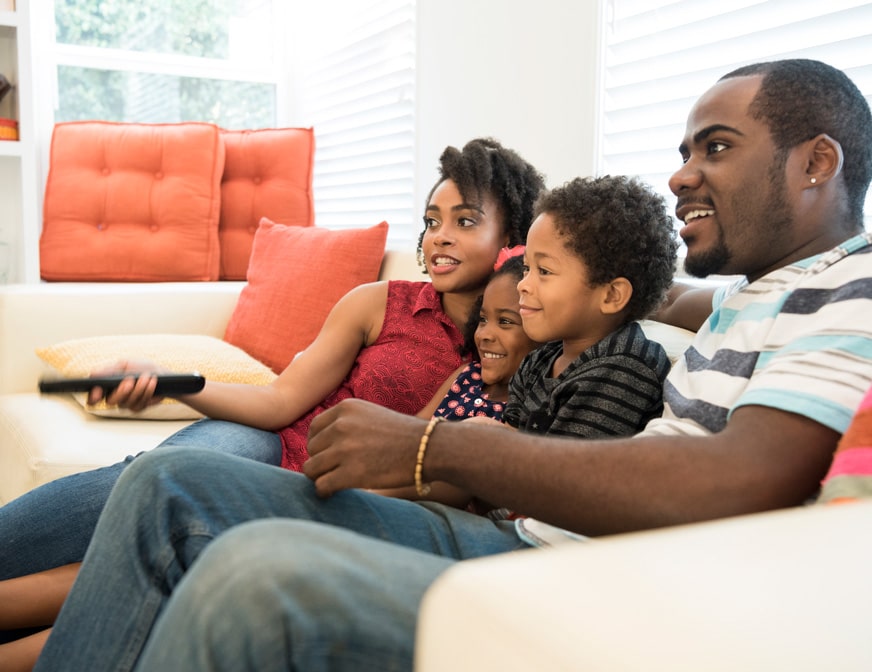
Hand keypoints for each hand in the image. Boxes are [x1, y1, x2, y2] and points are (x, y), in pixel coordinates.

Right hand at [87, 359, 169, 410]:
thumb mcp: (124, 365)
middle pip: (111, 401)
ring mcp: (126, 404)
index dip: (93, 397)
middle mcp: (114, 398)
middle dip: (122, 391)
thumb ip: (110, 370)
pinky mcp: (138, 407)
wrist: (159, 373)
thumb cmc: (140, 368)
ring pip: (128, 402)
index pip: (93, 397)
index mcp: (106, 387)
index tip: (97, 393)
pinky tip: (152, 382)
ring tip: (146, 376)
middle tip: (130, 380)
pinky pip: (141, 403)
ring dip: (139, 388)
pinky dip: (147, 391)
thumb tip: (93, 373)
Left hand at [305, 398, 426, 496]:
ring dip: (321, 477)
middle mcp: (341, 426)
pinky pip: (321, 486)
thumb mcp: (372, 415)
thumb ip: (348, 423)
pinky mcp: (350, 473)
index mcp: (346, 408)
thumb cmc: (405, 434)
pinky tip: (333, 493)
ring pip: (312, 468)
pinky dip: (324, 492)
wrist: (429, 448)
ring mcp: (344, 449)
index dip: (318, 444)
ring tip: (333, 482)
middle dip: (320, 461)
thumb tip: (324, 444)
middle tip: (334, 471)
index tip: (327, 455)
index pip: (314, 428)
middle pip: (312, 449)